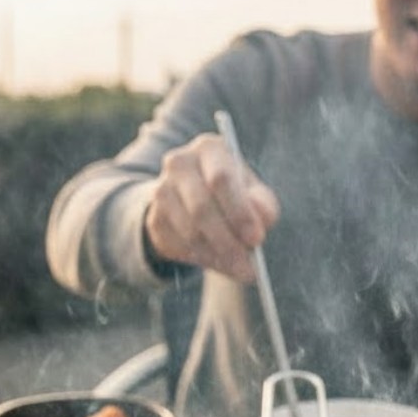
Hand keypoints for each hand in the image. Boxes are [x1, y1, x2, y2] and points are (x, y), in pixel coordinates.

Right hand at [144, 132, 280, 282]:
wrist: (195, 200)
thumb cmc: (234, 194)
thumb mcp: (254, 194)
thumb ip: (263, 205)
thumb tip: (260, 221)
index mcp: (209, 149)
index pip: (221, 179)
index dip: (239, 211)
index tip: (257, 238)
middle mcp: (179, 163)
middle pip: (202, 207)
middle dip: (228, 242)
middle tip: (249, 267)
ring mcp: (161, 190)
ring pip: (190, 231)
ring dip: (217, 256)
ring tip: (239, 267)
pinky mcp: (154, 219)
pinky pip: (179, 246)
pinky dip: (202, 259)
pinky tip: (219, 262)